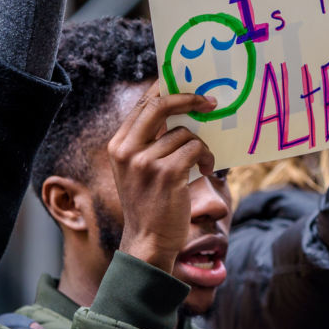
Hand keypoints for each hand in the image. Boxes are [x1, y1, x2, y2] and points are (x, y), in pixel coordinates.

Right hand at [108, 83, 216, 272]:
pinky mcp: (166, 173)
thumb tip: (178, 107)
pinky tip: (205, 170)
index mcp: (118, 145)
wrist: (148, 241)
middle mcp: (127, 150)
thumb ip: (149, 140)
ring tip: (202, 162)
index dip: (167, 89)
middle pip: (159, 105)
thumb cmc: (149, 203)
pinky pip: (195, 149)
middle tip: (209, 102)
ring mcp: (145, 162)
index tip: (188, 87)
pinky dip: (206, 157)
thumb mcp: (138, 169)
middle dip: (188, 99)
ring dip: (200, 146)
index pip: (143, 104)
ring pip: (184, 133)